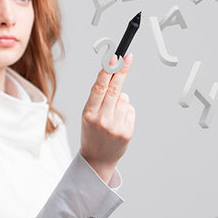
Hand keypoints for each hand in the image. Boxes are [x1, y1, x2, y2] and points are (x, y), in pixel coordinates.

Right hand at [80, 54, 134, 182]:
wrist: (97, 159)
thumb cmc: (91, 133)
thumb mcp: (87, 115)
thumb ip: (98, 98)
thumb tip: (113, 75)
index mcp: (88, 114)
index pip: (99, 88)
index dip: (107, 71)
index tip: (114, 58)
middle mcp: (102, 120)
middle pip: (115, 89)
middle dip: (121, 71)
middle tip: (127, 57)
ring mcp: (116, 127)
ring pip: (124, 99)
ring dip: (121, 100)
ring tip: (112, 114)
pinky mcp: (127, 132)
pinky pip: (131, 110)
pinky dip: (126, 111)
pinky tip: (119, 121)